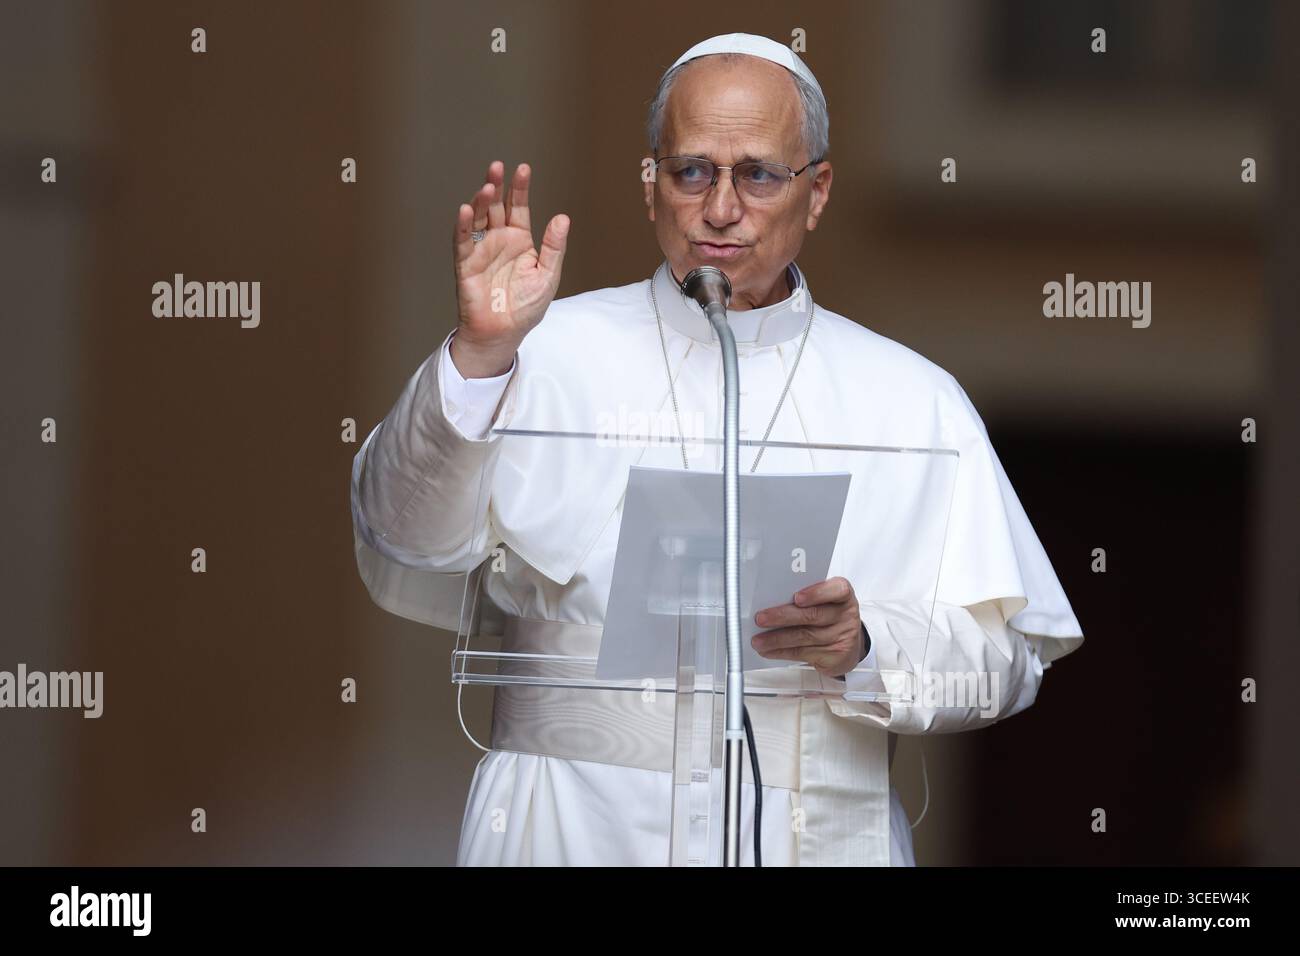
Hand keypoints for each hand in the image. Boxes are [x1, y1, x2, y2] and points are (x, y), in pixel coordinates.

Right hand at [450, 160, 569, 377]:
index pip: (518, 207)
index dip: (520, 188)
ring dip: (480, 202)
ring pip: (478, 219)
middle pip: (495, 206)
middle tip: (497, 167)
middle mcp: (498, 240)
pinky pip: (462, 242)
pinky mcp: (466, 264)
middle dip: (496, 186)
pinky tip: (466, 209)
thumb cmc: (526, 307)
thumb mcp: (548, 275)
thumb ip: (554, 247)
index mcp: (519, 239)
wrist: (505, 333)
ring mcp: (481, 250)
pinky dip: (463, 226)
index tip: (523, 168)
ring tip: (487, 187)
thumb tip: (562, 218)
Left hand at [752, 577, 865, 678]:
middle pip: (813, 615)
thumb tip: (770, 601)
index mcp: (843, 595)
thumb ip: (805, 597)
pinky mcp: (834, 656)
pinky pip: (803, 653)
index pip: (838, 589)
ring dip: (777, 639)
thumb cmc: (829, 615)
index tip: (796, 597)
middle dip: (783, 616)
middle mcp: (845, 615)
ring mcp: (842, 637)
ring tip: (757, 640)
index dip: (816, 593)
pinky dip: (782, 652)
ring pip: (805, 636)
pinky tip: (768, 650)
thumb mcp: (824, 601)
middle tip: (761, 619)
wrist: (849, 644)